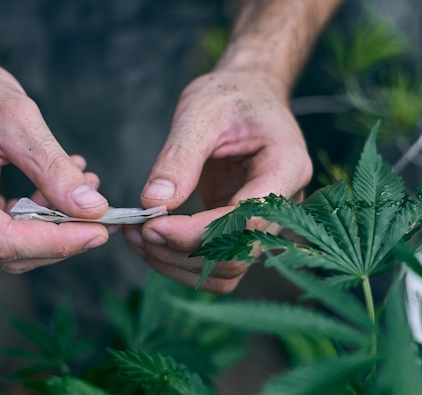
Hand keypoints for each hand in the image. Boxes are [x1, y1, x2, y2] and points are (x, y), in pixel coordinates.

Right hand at [0, 48, 110, 272]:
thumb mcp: (16, 119)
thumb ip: (53, 168)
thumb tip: (93, 209)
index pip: (0, 240)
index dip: (55, 243)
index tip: (99, 231)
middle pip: (5, 251)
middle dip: (59, 239)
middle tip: (102, 216)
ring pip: (9, 247)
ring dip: (53, 227)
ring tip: (86, 192)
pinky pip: (4, 231)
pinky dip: (39, 216)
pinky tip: (62, 190)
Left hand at [124, 69, 312, 292]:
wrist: (247, 96)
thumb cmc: (229, 96)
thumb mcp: (200, 112)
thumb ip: (179, 157)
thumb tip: (153, 202)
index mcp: (286, 167)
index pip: (245, 220)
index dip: (196, 233)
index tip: (150, 225)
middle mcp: (284, 205)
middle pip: (236, 255)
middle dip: (181, 252)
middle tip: (136, 233)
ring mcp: (265, 222)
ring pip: (227, 271)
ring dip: (178, 265)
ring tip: (138, 240)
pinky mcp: (243, 230)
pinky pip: (217, 264)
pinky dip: (184, 263)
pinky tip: (153, 243)